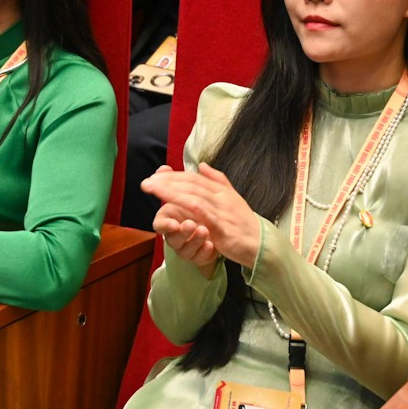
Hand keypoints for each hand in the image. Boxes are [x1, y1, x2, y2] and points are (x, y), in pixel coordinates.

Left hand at [142, 162, 263, 267]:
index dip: (173, 176)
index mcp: (221, 190)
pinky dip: (183, 203)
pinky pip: (199, 210)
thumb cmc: (244, 224)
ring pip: (191, 194)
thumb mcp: (232, 198)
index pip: (194, 178)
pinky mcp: (220, 224)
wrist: (260, 244)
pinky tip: (168, 201)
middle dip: (166, 181)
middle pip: (189, 184)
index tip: (156, 175)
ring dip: (169, 190)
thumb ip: (217, 180)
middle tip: (147, 181)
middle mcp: (220, 196)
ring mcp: (220, 209)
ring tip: (151, 188)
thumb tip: (202, 165)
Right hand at [150, 168, 218, 272]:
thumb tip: (163, 168)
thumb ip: (177, 181)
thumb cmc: (198, 210)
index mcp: (172, 220)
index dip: (165, 224)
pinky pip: (199, 257)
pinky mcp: (199, 256)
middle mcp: (177, 236)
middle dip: (181, 232)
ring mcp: (188, 247)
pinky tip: (211, 245)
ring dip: (194, 240)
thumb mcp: (192, 193)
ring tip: (205, 231)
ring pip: (185, 249)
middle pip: (172, 238)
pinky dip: (204, 251)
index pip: (160, 224)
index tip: (173, 222)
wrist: (218, 229)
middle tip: (191, 224)